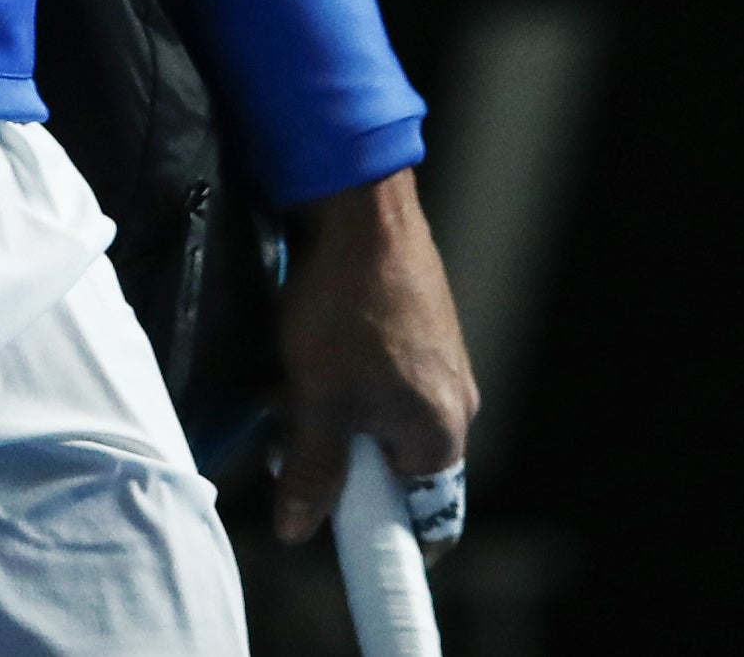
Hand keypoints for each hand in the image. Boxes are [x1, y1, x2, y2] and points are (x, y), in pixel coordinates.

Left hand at [271, 170, 478, 543]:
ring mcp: (442, 367)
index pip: (428, 520)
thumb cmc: (345, 307)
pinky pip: (383, 386)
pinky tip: (305, 360)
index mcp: (441, 435)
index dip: (381, 535)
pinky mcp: (424, 335)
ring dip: (331, 420)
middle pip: (395, 472)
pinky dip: (343, 386)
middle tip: (288, 444)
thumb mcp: (317, 398)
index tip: (336, 534)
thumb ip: (313, 471)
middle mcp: (455, 406)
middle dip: (338, 466)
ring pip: (380, 424)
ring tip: (288, 391)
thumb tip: (300, 532)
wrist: (362, 208)